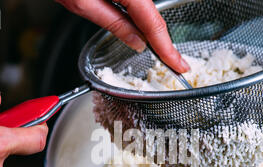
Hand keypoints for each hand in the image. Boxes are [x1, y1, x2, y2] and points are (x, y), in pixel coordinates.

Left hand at [56, 0, 189, 73]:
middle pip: (153, 15)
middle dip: (162, 41)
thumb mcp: (83, 3)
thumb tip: (137, 42)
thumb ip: (114, 24)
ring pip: (146, 7)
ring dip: (151, 29)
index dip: (168, 49)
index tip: (179, 64)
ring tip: (162, 52)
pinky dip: (141, 16)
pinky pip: (138, 0)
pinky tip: (142, 30)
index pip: (154, 24)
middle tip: (175, 63)